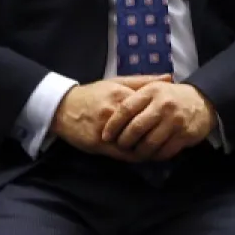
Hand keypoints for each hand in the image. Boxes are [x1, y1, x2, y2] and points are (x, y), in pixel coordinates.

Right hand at [50, 75, 170, 159]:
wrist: (62, 107)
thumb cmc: (92, 95)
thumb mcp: (115, 83)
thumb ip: (142, 82)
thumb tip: (170, 78)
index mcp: (120, 95)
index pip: (150, 109)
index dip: (163, 118)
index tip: (173, 122)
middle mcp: (114, 111)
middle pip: (145, 128)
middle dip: (158, 135)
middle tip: (170, 140)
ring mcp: (106, 128)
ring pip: (136, 143)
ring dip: (148, 149)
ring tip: (159, 151)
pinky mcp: (98, 143)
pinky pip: (123, 154)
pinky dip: (135, 156)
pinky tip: (142, 156)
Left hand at [100, 80, 216, 161]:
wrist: (202, 100)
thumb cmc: (170, 95)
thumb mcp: (152, 88)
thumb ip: (133, 95)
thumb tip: (110, 108)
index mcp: (150, 92)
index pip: (126, 109)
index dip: (113, 124)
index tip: (105, 135)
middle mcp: (162, 105)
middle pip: (137, 127)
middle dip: (124, 140)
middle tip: (119, 147)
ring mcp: (175, 121)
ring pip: (151, 142)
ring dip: (139, 152)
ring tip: (132, 154)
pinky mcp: (186, 135)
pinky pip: (166, 150)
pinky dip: (155, 156)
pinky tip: (150, 156)